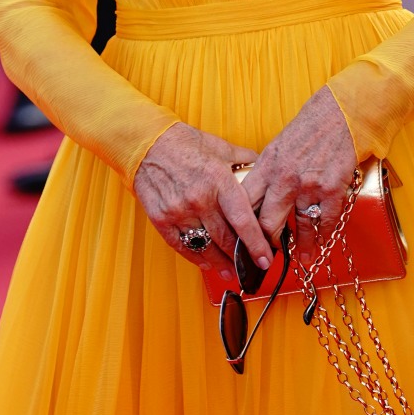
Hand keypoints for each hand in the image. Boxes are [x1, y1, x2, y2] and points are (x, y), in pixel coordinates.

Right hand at [133, 122, 270, 280]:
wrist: (147, 143)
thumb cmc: (184, 143)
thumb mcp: (219, 146)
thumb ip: (244, 159)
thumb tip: (263, 166)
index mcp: (218, 180)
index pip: (243, 220)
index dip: (256, 244)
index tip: (266, 258)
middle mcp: (199, 199)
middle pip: (226, 238)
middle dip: (241, 257)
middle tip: (252, 267)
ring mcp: (179, 211)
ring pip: (206, 246)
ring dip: (221, 262)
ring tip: (231, 272)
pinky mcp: (161, 219)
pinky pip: (182, 246)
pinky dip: (196, 257)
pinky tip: (206, 262)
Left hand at [239, 86, 356, 268]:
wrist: (343, 111)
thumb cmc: (312, 124)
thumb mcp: (280, 145)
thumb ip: (269, 170)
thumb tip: (260, 194)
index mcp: (267, 165)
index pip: (245, 202)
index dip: (241, 225)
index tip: (241, 239)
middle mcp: (284, 178)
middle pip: (266, 222)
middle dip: (266, 243)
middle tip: (267, 255)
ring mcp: (308, 185)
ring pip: (297, 227)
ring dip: (299, 247)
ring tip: (300, 259)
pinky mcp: (332, 189)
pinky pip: (326, 221)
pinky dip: (324, 237)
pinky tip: (322, 245)